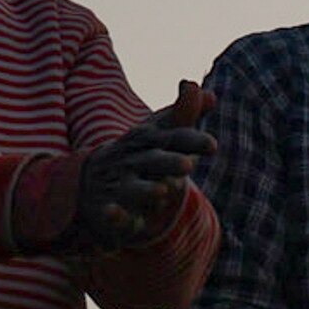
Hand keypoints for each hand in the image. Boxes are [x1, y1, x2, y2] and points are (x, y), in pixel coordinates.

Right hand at [61, 88, 214, 251]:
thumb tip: (210, 94)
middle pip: (153, 160)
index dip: (192, 140)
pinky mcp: (110, 208)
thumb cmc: (140, 154)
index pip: (172, 137)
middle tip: (187, 165)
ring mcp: (121, 184)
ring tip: (162, 191)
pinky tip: (116, 214)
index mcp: (149, 141)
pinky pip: (111, 213)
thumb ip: (186, 115)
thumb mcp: (160, 133)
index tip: (212, 145)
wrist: (95, 177)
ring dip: (147, 189)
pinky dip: (113, 214)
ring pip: (134, 188)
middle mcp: (135, 160)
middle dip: (169, 162)